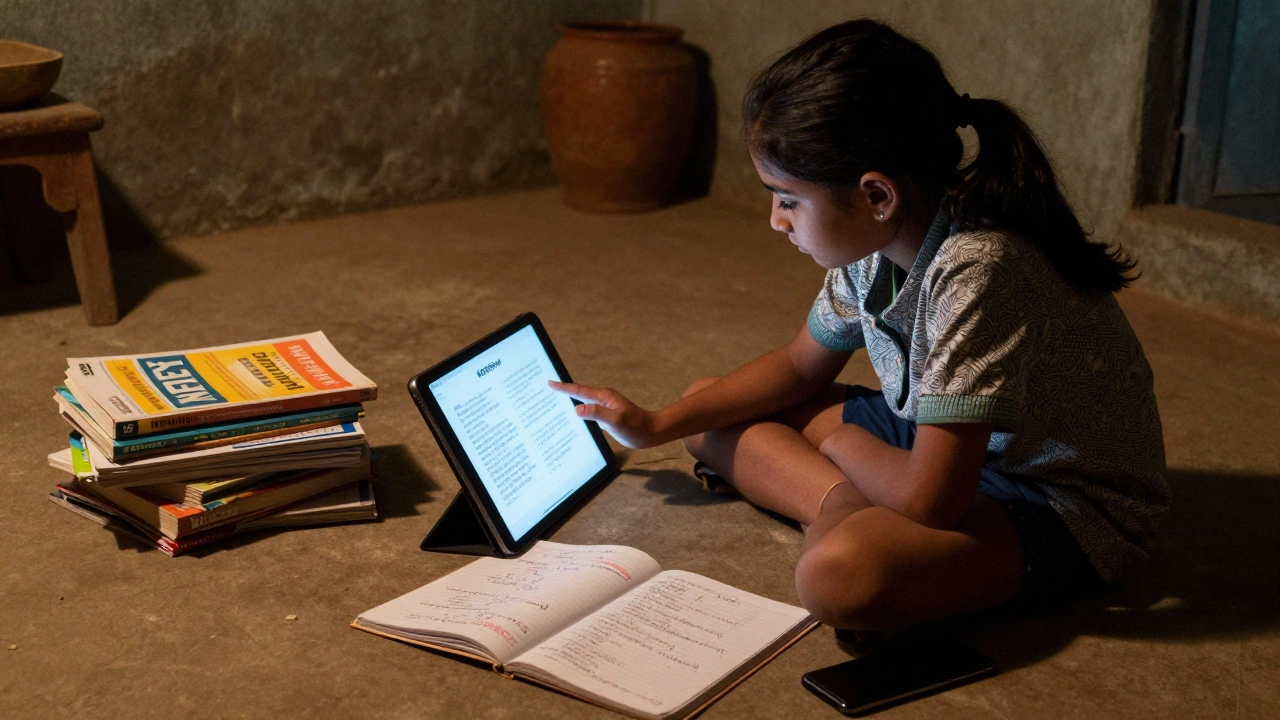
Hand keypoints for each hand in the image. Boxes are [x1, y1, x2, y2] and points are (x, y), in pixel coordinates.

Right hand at [548, 380, 662, 448]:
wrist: (650, 432)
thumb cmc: (635, 427)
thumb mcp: (615, 421)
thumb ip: (597, 414)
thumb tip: (577, 409)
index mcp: (604, 396)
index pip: (579, 391)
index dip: (564, 387)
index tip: (550, 383)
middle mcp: (603, 399)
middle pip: (579, 394)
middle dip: (563, 391)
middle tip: (547, 389)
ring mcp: (604, 407)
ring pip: (583, 403)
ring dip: (570, 401)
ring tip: (554, 402)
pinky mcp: (606, 416)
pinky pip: (588, 412)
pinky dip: (579, 412)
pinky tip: (573, 418)